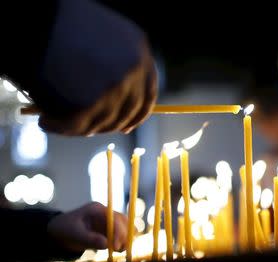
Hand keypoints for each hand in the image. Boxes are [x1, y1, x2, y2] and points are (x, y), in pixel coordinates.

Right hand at [36, 0, 157, 135]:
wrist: (35, 19)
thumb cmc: (62, 25)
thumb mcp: (102, 38)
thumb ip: (115, 65)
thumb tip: (118, 104)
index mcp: (139, 50)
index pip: (147, 94)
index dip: (137, 115)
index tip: (127, 127)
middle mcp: (133, 70)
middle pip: (128, 112)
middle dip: (109, 126)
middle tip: (89, 130)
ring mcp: (115, 87)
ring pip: (103, 122)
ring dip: (81, 128)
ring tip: (56, 120)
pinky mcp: (91, 102)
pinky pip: (78, 125)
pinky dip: (59, 127)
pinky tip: (46, 121)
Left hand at [47, 202, 127, 251]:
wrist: (58, 232)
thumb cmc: (64, 230)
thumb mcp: (74, 234)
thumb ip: (90, 239)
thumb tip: (106, 244)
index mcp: (98, 210)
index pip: (114, 218)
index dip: (118, 231)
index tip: (115, 246)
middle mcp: (106, 214)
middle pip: (123, 221)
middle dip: (124, 235)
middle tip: (119, 249)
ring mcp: (108, 221)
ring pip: (124, 228)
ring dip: (125, 238)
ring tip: (119, 250)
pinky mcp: (108, 230)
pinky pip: (120, 235)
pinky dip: (121, 242)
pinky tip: (116, 249)